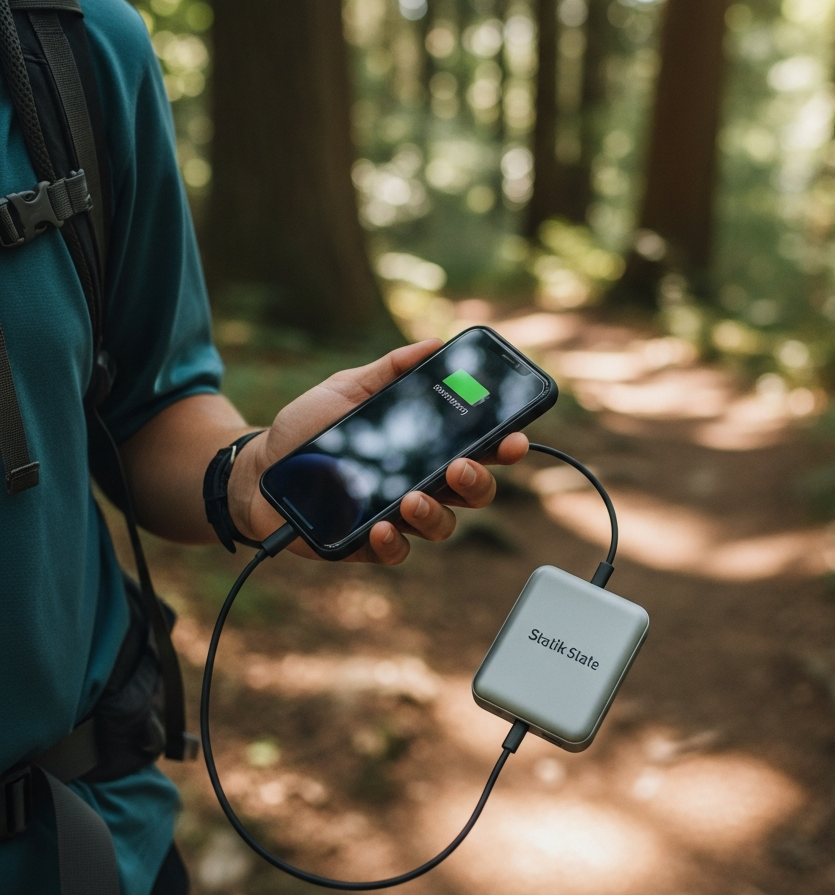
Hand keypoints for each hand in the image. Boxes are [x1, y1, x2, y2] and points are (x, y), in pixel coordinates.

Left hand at [228, 339, 528, 562]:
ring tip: (412, 496)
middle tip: (461, 466)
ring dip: (436, 512)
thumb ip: (390, 369)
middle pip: (472, 492)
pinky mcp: (368, 544)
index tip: (515, 436)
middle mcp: (420, 483)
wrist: (259, 468)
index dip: (504, 445)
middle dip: (478, 481)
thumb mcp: (348, 389)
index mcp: (425, 447)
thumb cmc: (309, 428)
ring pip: (442, 525)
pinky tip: (381, 525)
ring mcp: (398, 516)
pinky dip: (394, 541)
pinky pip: (396, 552)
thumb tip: (434, 342)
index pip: (478, 448)